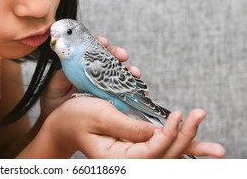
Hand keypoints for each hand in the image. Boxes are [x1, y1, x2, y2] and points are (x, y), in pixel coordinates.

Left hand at [40, 36, 133, 117]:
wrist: (56, 121)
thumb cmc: (54, 100)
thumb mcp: (55, 85)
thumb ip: (63, 73)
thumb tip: (71, 59)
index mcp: (81, 64)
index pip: (93, 49)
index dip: (100, 43)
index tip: (104, 42)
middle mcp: (94, 71)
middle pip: (109, 58)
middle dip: (118, 54)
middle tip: (123, 56)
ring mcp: (103, 83)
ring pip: (119, 73)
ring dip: (129, 70)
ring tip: (135, 73)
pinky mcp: (109, 97)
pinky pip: (124, 91)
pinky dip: (134, 89)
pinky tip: (142, 90)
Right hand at [43, 96, 225, 158]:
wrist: (63, 123)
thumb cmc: (76, 117)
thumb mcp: (100, 116)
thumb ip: (129, 127)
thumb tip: (158, 132)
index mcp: (115, 158)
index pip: (151, 153)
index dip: (168, 135)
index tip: (178, 116)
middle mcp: (126, 161)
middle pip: (164, 157)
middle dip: (186, 139)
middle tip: (200, 116)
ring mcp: (130, 155)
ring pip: (166, 156)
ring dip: (189, 148)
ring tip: (215, 149)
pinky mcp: (134, 145)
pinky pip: (160, 148)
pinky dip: (177, 144)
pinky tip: (194, 145)